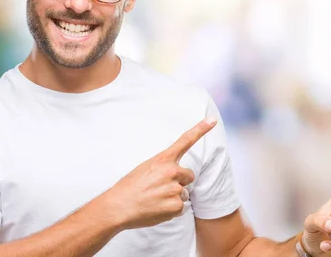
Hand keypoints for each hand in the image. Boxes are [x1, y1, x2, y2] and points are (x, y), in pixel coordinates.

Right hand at [99, 117, 216, 229]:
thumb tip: (176, 175)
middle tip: (160, 189)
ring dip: (172, 197)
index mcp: (163, 160)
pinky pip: (180, 207)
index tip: (213, 119)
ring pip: (183, 193)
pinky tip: (156, 209)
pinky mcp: (175, 205)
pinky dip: (171, 210)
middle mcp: (171, 171)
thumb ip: (163, 167)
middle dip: (179, 182)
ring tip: (154, 200)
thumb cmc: (129, 188)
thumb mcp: (145, 168)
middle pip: (188, 176)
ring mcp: (175, 189)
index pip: (185, 141)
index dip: (201, 129)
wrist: (117, 208)